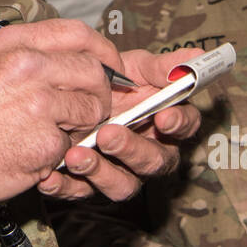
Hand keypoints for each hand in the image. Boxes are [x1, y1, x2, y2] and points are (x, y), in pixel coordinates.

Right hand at [0, 19, 115, 211]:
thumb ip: (28, 56)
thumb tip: (70, 57)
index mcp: (14, 43)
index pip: (77, 33)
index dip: (102, 50)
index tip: (110, 65)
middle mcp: (28, 66)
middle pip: (93, 71)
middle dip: (99, 93)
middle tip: (88, 108)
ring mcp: (39, 102)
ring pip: (92, 108)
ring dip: (82, 124)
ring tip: (53, 131)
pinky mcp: (45, 139)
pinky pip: (74, 142)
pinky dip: (60, 150)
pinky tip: (34, 150)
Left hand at [37, 47, 203, 200]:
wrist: (70, 92)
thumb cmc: (113, 80)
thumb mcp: (135, 66)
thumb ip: (161, 65)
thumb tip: (196, 54)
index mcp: (167, 122)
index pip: (185, 126)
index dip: (179, 123)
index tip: (164, 116)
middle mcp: (150, 152)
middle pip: (155, 161)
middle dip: (132, 149)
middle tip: (109, 134)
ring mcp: (121, 171)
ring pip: (122, 184)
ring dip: (100, 172)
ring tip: (76, 156)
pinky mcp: (90, 184)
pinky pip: (81, 192)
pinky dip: (65, 186)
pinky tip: (50, 176)